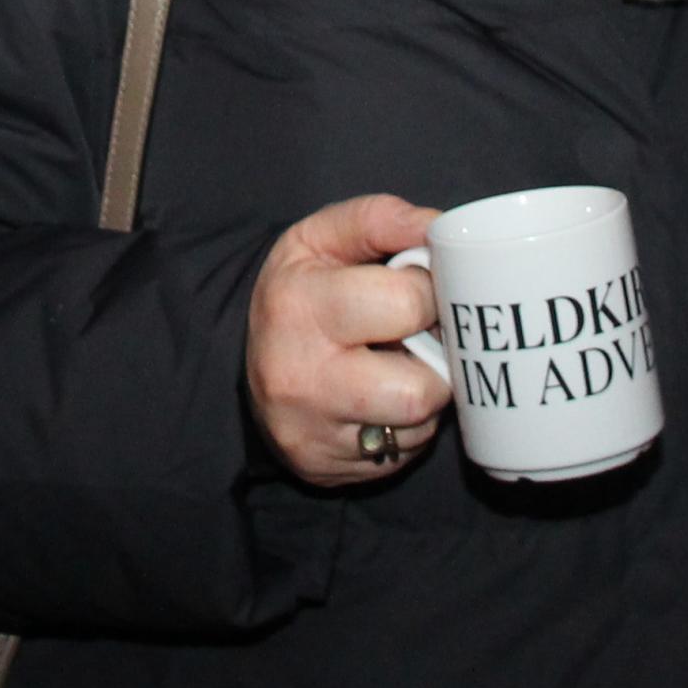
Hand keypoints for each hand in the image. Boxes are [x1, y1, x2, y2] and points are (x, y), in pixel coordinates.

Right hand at [243, 194, 446, 486]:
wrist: (248, 363)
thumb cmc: (299, 292)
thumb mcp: (321, 238)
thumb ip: (380, 220)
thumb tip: (439, 227)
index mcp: (298, 305)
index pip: (407, 304)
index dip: (431, 292)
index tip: (422, 288)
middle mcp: (299, 376)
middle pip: (421, 387)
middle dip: (436, 356)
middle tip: (423, 336)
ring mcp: (311, 430)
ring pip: (417, 425)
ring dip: (426, 395)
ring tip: (402, 367)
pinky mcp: (323, 467)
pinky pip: (400, 454)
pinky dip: (406, 427)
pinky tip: (383, 400)